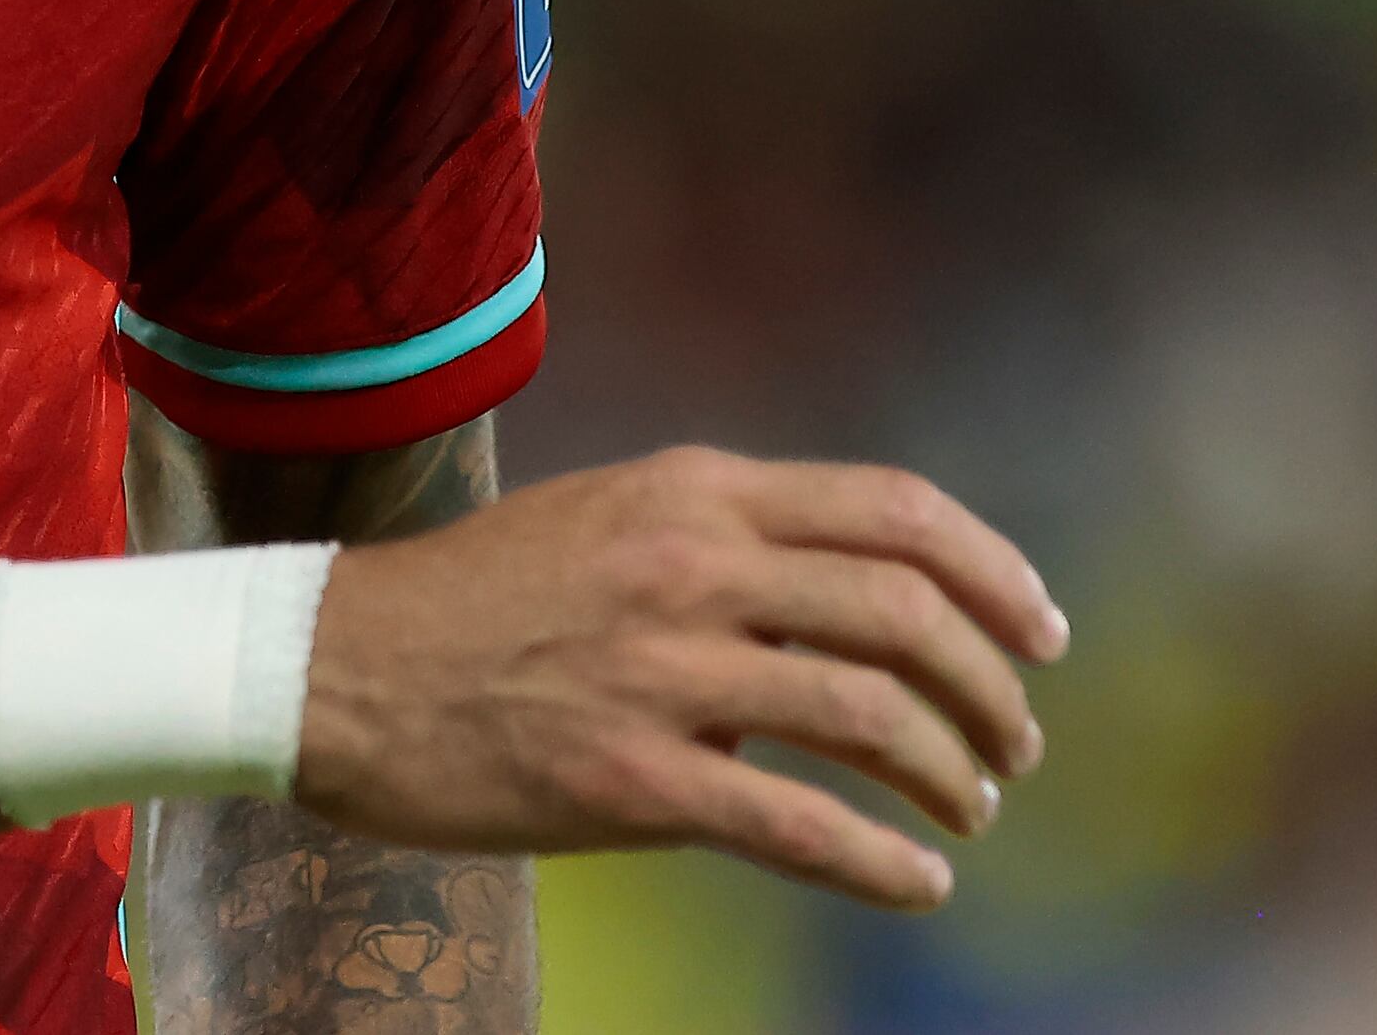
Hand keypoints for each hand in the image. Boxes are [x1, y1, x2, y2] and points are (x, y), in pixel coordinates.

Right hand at [289, 445, 1064, 909]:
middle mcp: (688, 566)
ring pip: (871, 716)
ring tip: (969, 809)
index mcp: (691, 492)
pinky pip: (800, 826)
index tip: (1040, 631)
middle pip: (904, 612)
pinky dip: (884, 864)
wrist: (336, 667)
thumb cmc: (477, 601)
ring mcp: (660, 672)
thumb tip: (851, 610)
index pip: (893, 510)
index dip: (993, 572)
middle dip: (991, 688)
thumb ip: (728, 543)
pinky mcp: (630, 778)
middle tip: (1015, 744)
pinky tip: (917, 884)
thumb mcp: (610, 520)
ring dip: (952, 774)